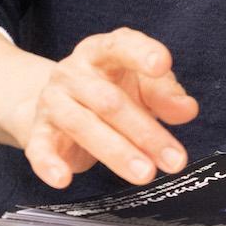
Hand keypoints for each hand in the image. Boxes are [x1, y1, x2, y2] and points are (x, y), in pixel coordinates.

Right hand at [4, 28, 198, 188]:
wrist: (59, 103)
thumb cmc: (111, 88)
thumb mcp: (143, 85)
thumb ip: (166, 94)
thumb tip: (186, 109)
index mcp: (102, 52)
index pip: (122, 45)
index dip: (142, 53)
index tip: (163, 65)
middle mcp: (74, 72)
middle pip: (110, 101)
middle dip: (145, 132)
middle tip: (174, 159)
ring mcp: (53, 101)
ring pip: (84, 126)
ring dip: (117, 153)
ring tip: (146, 174)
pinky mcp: (39, 132)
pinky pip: (40, 148)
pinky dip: (49, 165)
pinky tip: (63, 179)